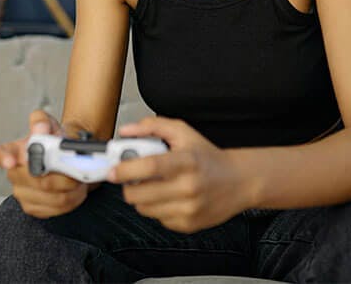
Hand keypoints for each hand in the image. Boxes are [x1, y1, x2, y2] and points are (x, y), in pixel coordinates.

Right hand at [0, 110, 87, 217]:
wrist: (65, 157)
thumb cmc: (54, 140)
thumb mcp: (49, 124)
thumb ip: (42, 121)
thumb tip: (40, 129)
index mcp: (12, 150)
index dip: (1, 159)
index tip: (11, 161)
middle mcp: (13, 173)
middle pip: (33, 178)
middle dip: (58, 173)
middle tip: (74, 165)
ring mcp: (22, 193)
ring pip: (50, 195)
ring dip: (70, 185)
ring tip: (78, 174)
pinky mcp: (33, 208)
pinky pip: (57, 207)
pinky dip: (72, 197)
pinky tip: (74, 187)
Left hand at [109, 116, 250, 232]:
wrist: (238, 181)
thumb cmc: (207, 156)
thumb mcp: (182, 132)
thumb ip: (152, 126)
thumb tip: (126, 132)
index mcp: (186, 161)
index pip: (149, 167)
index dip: (125, 169)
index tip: (112, 170)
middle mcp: (188, 187)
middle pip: (139, 194)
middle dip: (127, 185)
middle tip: (131, 177)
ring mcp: (189, 209)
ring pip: (144, 209)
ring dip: (140, 197)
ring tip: (153, 185)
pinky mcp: (188, 225)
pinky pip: (157, 219)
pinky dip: (156, 208)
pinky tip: (167, 196)